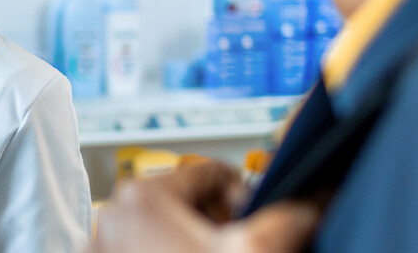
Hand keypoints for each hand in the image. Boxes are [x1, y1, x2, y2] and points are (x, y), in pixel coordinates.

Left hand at [95, 161, 320, 252]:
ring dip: (194, 247)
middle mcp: (114, 216)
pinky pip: (143, 251)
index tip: (253, 225)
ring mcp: (103, 248)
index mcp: (144, 196)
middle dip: (217, 226)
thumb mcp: (259, 251)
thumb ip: (291, 218)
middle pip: (184, 202)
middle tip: (233, 250)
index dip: (245, 197)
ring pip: (164, 231)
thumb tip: (313, 204)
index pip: (210, 173)